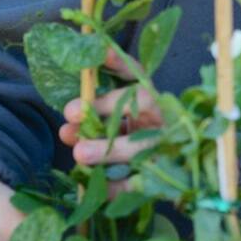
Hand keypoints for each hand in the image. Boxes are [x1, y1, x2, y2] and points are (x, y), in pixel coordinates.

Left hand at [59, 50, 161, 178]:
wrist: (174, 181)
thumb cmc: (135, 148)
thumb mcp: (116, 129)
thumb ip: (93, 125)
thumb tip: (67, 128)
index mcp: (151, 102)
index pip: (137, 75)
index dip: (120, 63)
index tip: (99, 52)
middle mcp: (162, 120)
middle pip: (143, 101)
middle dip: (107, 105)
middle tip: (71, 111)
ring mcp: (167, 148)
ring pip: (142, 144)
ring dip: (108, 149)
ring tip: (79, 153)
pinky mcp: (164, 178)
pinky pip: (140, 183)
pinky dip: (117, 187)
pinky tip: (98, 188)